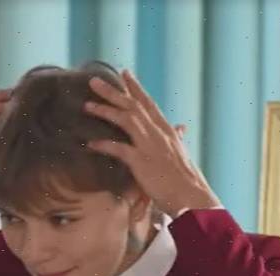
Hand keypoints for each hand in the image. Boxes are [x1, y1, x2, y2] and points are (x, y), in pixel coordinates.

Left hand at [84, 69, 221, 215]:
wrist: (192, 198)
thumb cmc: (186, 179)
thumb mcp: (182, 153)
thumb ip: (178, 138)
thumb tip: (181, 127)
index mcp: (167, 131)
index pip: (149, 103)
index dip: (136, 88)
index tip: (124, 73)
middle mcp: (159, 134)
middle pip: (133, 106)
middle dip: (113, 92)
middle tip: (94, 81)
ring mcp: (150, 146)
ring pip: (126, 120)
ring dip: (105, 111)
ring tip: (87, 105)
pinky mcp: (142, 162)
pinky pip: (119, 149)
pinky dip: (104, 145)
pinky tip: (90, 143)